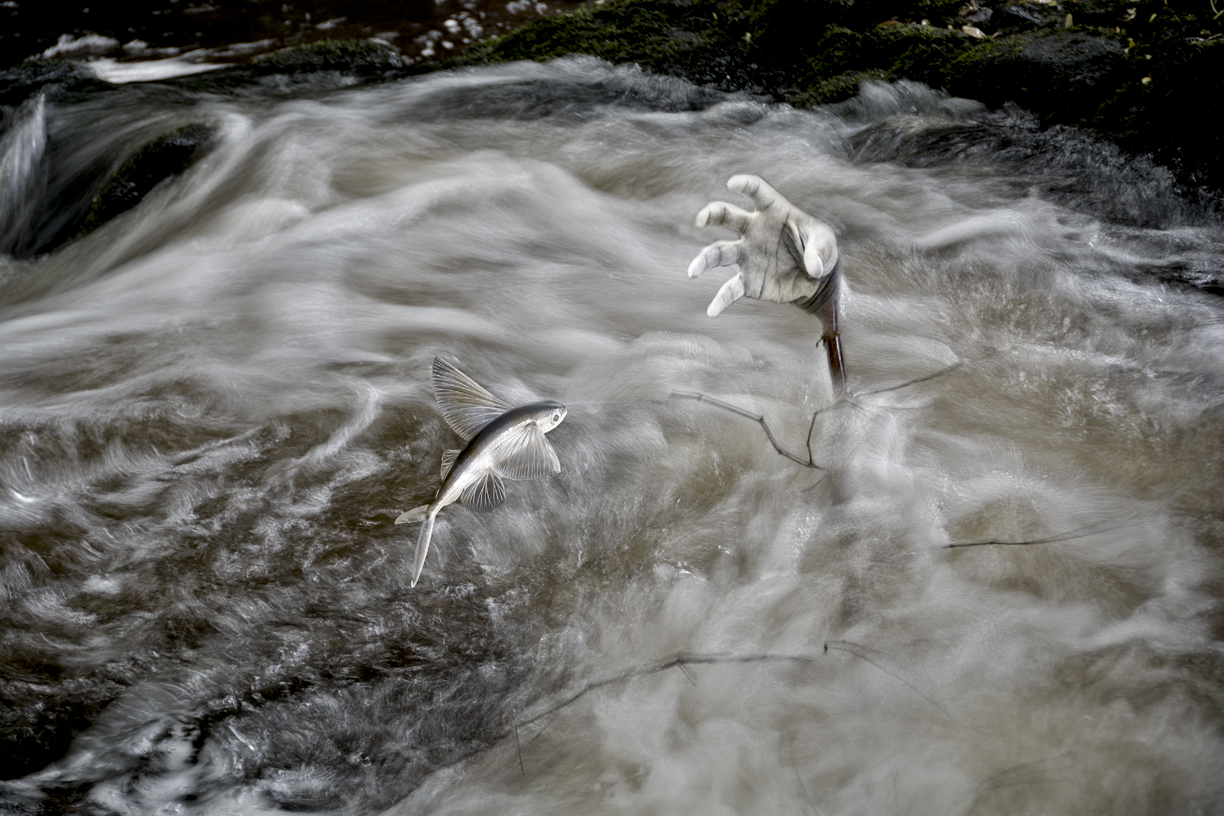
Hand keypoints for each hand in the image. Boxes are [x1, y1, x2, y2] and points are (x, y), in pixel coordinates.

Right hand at [687, 175, 838, 316]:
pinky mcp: (748, 280)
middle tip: (700, 221)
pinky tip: (712, 311)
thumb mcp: (827, 244)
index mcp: (772, 212)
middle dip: (711, 215)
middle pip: (726, 217)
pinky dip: (720, 300)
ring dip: (704, 260)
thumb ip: (820, 250)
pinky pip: (730, 289)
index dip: (745, 185)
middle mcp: (753, 231)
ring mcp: (747, 255)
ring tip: (692, 272)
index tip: (732, 183)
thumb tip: (812, 266)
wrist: (816, 281)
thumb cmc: (820, 251)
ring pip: (719, 252)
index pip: (757, 193)